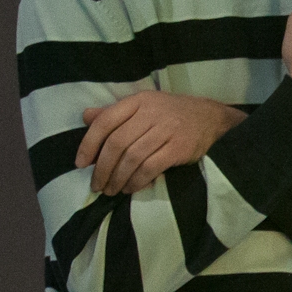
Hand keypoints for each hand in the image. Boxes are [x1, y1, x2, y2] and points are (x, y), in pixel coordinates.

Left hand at [78, 91, 244, 195]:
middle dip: (102, 168)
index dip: (88, 144)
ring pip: (132, 158)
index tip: (80, 163)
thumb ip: (114, 113)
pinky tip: (130, 188)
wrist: (211, 118)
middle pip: (117, 143)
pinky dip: (137, 181)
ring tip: (111, 190)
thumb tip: (86, 116)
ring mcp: (166, 130)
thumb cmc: (171, 113)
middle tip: (96, 185)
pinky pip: (151, 168)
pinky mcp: (178, 148)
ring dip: (118, 178)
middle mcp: (151, 113)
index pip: (105, 121)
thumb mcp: (143, 106)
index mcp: (138, 101)